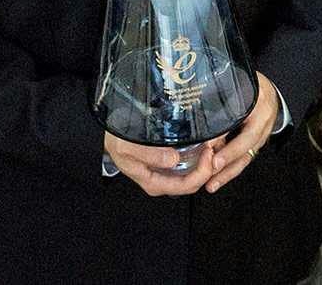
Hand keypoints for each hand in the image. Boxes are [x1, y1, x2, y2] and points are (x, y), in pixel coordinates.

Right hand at [103, 130, 219, 196]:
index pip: (186, 185)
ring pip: (192, 175)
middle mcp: (161, 181)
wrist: (108, 137)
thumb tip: (173, 159)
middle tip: (212, 146)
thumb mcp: (128, 147)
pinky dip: (197, 157)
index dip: (202, 172)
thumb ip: (150, 155)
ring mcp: (165, 174)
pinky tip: (201, 144)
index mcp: (154, 183)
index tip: (208, 153)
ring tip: (211, 144)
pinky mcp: (167, 165)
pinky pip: (187, 166)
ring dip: (204, 163)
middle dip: (207, 168)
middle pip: (192, 183)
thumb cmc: (116, 142)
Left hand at [204, 72, 280, 192]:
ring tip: (211, 185)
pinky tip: (216, 177)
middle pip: (246, 150)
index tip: (212, 155)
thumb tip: (198, 119)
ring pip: (245, 158)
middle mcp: (263, 126)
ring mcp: (261, 136)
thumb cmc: (251, 84)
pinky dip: (229, 168)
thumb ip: (222, 99)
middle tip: (211, 175)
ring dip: (227, 173)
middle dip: (228, 166)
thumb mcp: (239, 85)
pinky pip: (243, 157)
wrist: (270, 90)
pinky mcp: (255, 143)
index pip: (247, 133)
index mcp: (260, 109)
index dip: (230, 148)